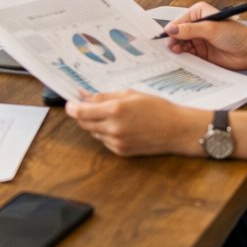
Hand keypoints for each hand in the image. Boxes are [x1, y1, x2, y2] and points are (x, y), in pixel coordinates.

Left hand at [65, 90, 201, 156]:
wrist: (177, 130)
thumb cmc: (157, 108)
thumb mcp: (130, 94)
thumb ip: (104, 96)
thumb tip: (84, 96)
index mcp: (115, 110)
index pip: (81, 112)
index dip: (71, 107)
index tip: (70, 103)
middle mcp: (113, 128)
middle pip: (84, 123)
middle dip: (82, 114)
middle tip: (89, 106)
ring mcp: (117, 142)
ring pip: (93, 133)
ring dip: (95, 124)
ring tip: (112, 115)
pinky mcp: (121, 152)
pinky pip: (104, 141)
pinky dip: (106, 133)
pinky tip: (120, 126)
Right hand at [158, 2, 246, 69]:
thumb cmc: (237, 35)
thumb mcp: (211, 29)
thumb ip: (190, 30)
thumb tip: (171, 29)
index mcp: (199, 13)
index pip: (179, 21)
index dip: (171, 29)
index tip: (164, 37)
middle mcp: (197, 26)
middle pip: (178, 33)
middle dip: (173, 40)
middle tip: (170, 47)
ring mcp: (199, 40)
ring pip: (181, 44)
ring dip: (177, 49)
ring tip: (176, 52)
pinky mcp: (201, 52)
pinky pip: (188, 54)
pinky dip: (183, 56)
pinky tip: (181, 58)